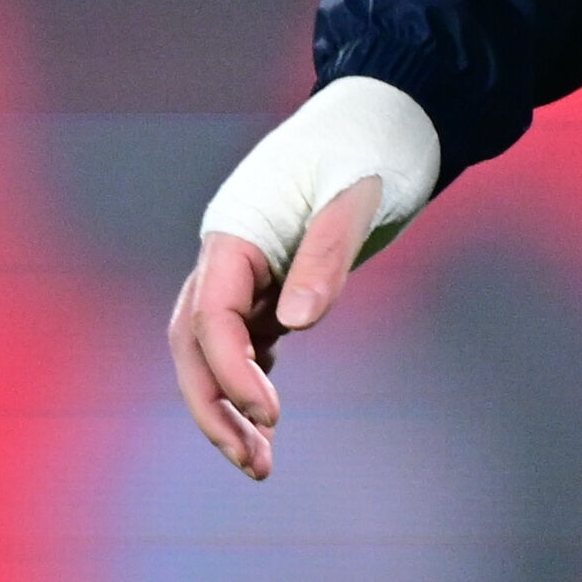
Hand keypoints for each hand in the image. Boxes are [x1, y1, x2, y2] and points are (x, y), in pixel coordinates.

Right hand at [166, 173, 386, 481]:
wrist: (388, 117)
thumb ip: (326, 255)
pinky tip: (269, 420)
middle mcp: (230, 251)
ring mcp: (248, 268)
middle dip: (213, 406)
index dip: (232, 372)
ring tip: (260, 464)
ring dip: (227, 406)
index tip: (271, 416)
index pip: (210, 315)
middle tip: (254, 463)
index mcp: (237, 229)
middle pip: (193, 342)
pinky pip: (243, 341)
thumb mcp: (356, 195)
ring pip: (213, 348)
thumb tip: (296, 324)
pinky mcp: (273, 280)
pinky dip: (249, 384)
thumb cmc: (372, 146)